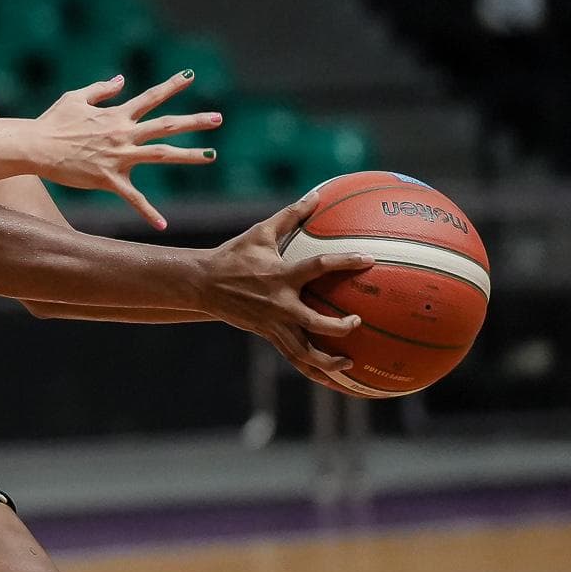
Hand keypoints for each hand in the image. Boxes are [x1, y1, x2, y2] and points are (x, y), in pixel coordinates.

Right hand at [34, 70, 219, 229]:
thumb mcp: (76, 96)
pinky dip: (148, 211)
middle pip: (166, 124)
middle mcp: (123, 134)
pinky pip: (133, 198)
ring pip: (161, 154)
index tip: (191, 75)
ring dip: (188, 155)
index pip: (150, 97)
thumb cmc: (53, 121)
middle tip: (218, 117)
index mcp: (116, 115)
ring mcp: (119, 157)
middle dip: (194, 120)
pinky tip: (163, 225)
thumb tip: (122, 79)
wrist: (36, 146)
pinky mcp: (108, 179)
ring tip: (211, 155)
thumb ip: (102, 88)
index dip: (171, 85)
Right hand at [197, 193, 372, 380]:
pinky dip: (311, 369)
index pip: (318, 267)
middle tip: (357, 322)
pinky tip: (330, 376)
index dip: (345, 262)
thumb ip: (290, 215)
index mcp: (281, 276)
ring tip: (348, 363)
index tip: (368, 260)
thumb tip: (315, 195)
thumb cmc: (234, 255)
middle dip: (338, 327)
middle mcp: (280, 304)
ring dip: (326, 361)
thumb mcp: (261, 232)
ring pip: (302, 351)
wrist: (202, 284)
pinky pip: (293, 357)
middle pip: (314, 322)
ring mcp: (273, 324)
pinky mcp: (267, 335)